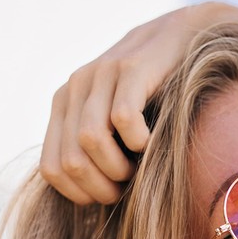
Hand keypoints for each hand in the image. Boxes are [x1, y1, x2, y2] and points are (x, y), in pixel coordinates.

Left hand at [39, 2, 237, 204]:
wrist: (184, 40)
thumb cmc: (156, 96)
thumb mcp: (116, 123)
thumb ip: (97, 150)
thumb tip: (91, 197)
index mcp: (63, 107)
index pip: (52, 170)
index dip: (82, 195)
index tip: (112, 194)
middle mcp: (74, 89)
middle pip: (71, 162)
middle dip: (104, 187)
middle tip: (130, 185)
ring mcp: (100, 76)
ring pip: (90, 141)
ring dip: (120, 168)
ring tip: (140, 166)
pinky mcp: (130, 69)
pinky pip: (123, 119)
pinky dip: (139, 142)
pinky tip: (152, 141)